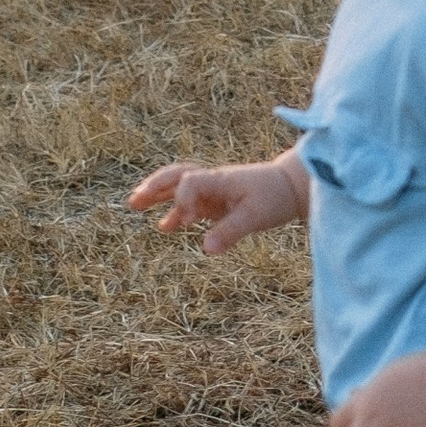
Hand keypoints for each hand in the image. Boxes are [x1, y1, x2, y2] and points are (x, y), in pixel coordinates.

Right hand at [128, 152, 306, 251]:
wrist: (291, 187)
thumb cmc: (275, 196)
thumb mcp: (255, 216)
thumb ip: (230, 232)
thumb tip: (205, 250)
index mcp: (220, 180)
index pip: (190, 182)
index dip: (183, 200)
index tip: (189, 222)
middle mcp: (212, 182)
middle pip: (176, 176)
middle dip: (155, 186)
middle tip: (135, 199)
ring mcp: (212, 191)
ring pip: (178, 188)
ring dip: (157, 194)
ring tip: (134, 204)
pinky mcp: (216, 202)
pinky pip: (190, 204)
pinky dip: (176, 214)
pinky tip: (165, 228)